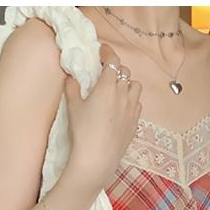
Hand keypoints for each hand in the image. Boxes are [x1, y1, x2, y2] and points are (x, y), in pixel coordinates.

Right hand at [63, 43, 142, 189]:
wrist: (97, 159)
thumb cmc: (82, 132)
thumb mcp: (73, 108)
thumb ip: (72, 88)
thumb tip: (71, 77)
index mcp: (107, 87)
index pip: (113, 61)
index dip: (108, 52)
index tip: (103, 50)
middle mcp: (123, 95)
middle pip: (125, 72)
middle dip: (116, 69)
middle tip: (106, 72)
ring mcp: (132, 109)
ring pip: (136, 87)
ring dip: (127, 83)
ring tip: (117, 89)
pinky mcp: (135, 123)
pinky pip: (138, 104)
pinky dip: (131, 100)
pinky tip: (122, 107)